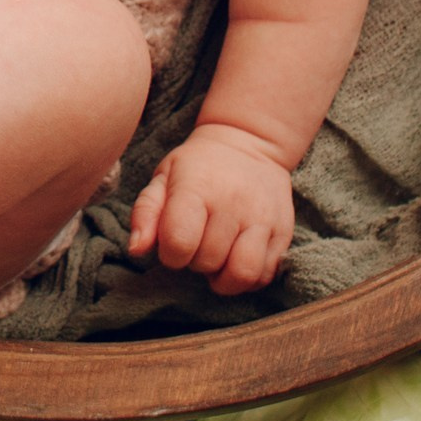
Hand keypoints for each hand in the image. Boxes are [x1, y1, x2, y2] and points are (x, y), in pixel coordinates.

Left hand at [127, 124, 294, 294]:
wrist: (250, 142)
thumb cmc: (198, 166)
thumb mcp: (164, 177)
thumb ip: (146, 213)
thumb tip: (137, 250)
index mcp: (198, 187)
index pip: (179, 242)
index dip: (171, 253)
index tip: (175, 242)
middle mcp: (234, 203)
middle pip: (208, 261)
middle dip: (196, 262)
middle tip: (198, 241)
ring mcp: (263, 218)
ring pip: (242, 273)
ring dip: (224, 277)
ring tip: (219, 259)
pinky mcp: (283, 232)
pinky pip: (265, 274)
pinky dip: (248, 278)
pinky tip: (237, 257)